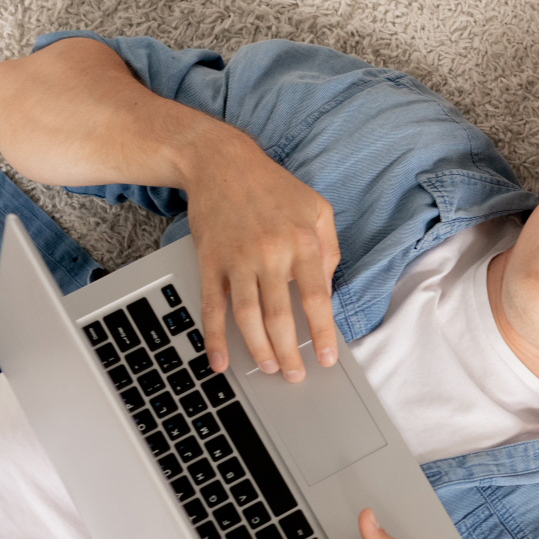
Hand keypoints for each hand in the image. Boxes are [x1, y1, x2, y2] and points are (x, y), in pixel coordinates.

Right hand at [181, 133, 339, 380]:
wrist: (222, 162)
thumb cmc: (274, 187)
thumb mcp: (318, 209)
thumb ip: (328, 250)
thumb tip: (326, 288)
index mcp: (303, 241)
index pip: (316, 298)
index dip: (323, 333)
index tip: (327, 358)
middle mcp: (271, 253)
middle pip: (281, 316)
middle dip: (289, 352)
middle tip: (295, 375)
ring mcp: (238, 259)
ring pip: (247, 317)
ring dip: (258, 349)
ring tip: (268, 368)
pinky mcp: (211, 261)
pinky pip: (213, 307)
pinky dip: (215, 338)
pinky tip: (219, 360)